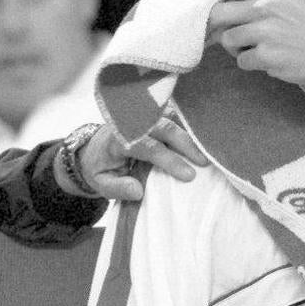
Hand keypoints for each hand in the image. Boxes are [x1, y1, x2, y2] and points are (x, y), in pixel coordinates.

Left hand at [78, 119, 207, 200]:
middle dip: (185, 143)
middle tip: (205, 162)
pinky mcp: (152, 114)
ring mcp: (143, 116)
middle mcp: (131, 122)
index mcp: (118, 139)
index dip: (168, 160)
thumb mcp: (101, 183)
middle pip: (162, 127)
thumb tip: (138, 191)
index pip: (146, 147)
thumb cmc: (101, 167)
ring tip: (211, 148)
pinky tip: (205, 134)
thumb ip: (118, 188)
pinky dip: (189, 122)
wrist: (94, 147)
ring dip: (190, 131)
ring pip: (170, 117)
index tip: (189, 175)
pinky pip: (173, 114)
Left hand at [200, 0, 304, 88]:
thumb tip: (231, 1)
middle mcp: (264, 8)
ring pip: (228, 40)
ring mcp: (264, 32)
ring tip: (257, 49)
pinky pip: (242, 61)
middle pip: (217, 14)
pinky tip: (270, 60)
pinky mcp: (267, 56)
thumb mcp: (291, 0)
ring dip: (237, 48)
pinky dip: (252, 64)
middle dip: (216, 27)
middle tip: (226, 33)